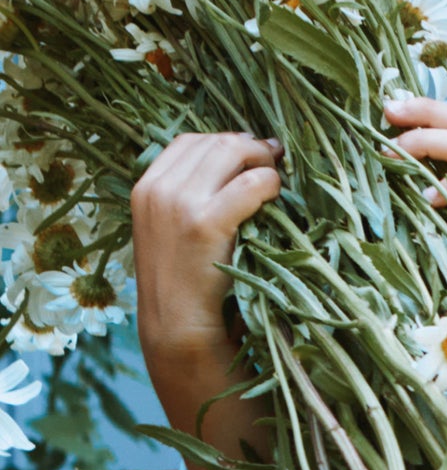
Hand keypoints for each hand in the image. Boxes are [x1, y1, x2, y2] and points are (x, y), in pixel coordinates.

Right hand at [131, 130, 281, 380]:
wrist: (177, 328)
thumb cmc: (184, 285)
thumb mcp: (172, 232)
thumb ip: (191, 199)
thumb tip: (237, 165)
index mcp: (146, 187)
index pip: (189, 141)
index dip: (225, 142)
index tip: (251, 155)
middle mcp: (158, 188)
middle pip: (214, 142)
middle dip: (250, 148)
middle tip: (275, 162)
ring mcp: (179, 203)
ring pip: (232, 153)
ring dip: (263, 162)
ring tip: (277, 181)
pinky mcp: (205, 223)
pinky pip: (251, 184)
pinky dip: (271, 184)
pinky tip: (277, 199)